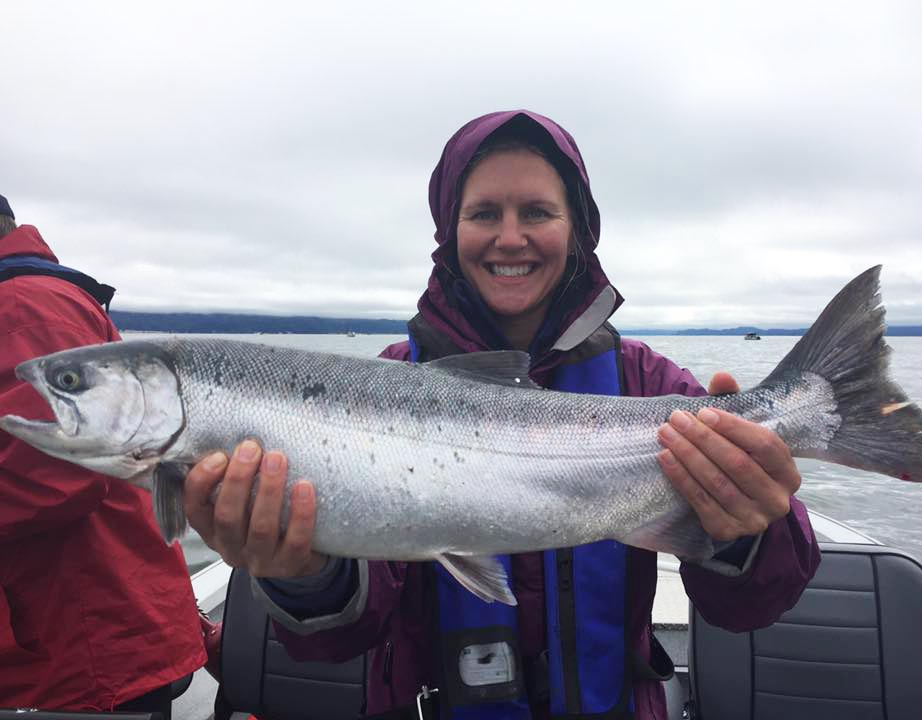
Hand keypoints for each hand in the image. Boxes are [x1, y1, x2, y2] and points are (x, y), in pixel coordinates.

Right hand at [184, 440, 328, 576]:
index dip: (202, 482)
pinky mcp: (290, 565)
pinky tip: (305, 487)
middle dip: (238, 479)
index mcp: (213, 530)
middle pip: (227, 516)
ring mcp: (260, 560)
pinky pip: (296, 540)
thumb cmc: (267, 520)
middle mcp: (231, 547)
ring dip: (268, 490)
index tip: (219, 456)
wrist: (299, 560)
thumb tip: (240, 434)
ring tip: (278, 458)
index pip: (194, 508)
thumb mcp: (243, 504)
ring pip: (261, 527)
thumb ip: (237, 479)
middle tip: (252, 448)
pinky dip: (301, 513)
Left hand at [656, 372, 801, 542]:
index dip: (732, 427)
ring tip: (666, 434)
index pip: (764, 444)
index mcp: (787, 471)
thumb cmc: (738, 461)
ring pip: (717, 482)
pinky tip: (665, 458)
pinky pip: (700, 501)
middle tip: (675, 419)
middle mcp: (777, 498)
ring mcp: (754, 518)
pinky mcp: (728, 530)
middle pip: (737, 463)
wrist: (733, 508)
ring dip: (687, 455)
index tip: (702, 412)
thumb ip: (732, 402)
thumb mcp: (740, 433)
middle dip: (702, 438)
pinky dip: (680, 477)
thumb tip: (722, 377)